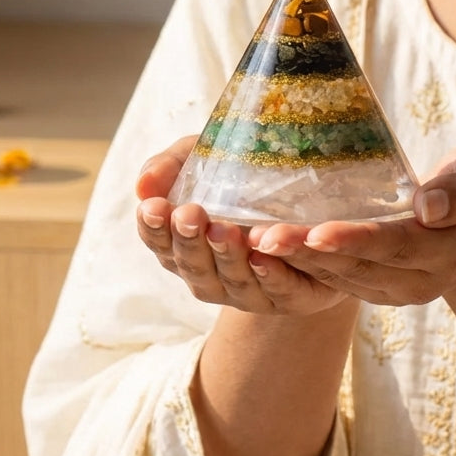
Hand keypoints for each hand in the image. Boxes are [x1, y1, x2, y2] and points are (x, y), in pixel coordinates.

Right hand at [135, 136, 348, 314]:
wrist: (313, 207)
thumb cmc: (245, 179)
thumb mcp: (206, 160)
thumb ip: (172, 165)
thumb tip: (142, 186)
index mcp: (187, 247)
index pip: (161, 244)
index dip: (153, 229)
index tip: (154, 206)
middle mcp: (213, 276)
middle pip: (194, 267)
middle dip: (189, 242)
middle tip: (189, 214)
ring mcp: (250, 291)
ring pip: (234, 283)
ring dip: (227, 258)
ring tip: (224, 230)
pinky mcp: (292, 295)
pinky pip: (281, 291)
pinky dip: (270, 277)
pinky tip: (264, 257)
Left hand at [247, 143, 455, 307]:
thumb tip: (429, 206)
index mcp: (448, 253)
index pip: (396, 246)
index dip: (355, 240)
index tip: (315, 231)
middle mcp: (418, 282)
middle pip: (356, 267)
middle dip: (306, 254)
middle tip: (259, 236)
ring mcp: (394, 290)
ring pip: (337, 278)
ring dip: (292, 263)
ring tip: (249, 242)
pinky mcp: (375, 287)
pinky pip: (332, 278)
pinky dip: (297, 265)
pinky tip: (262, 248)